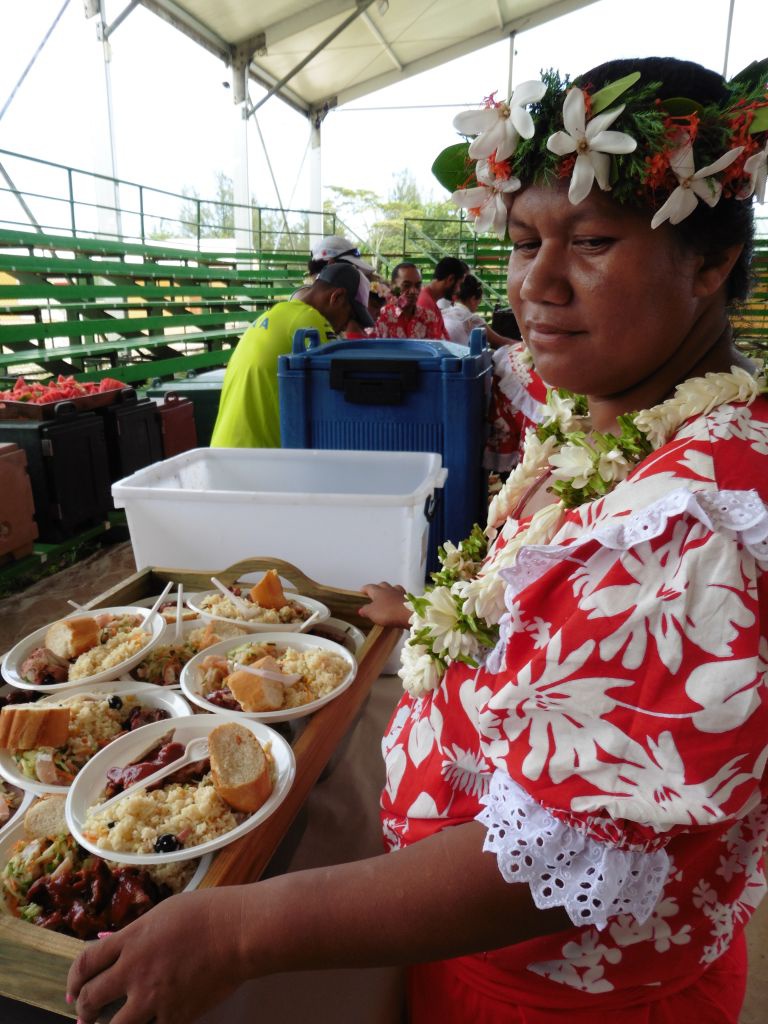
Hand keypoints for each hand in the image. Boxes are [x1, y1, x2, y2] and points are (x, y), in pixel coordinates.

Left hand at [67, 887, 250, 1023]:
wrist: (239, 931)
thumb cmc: (207, 913)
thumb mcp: (164, 913)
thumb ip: (138, 934)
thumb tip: (116, 946)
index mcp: (132, 939)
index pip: (86, 963)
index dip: (73, 980)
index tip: (73, 989)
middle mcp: (135, 970)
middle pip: (92, 997)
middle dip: (84, 1009)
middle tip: (85, 1012)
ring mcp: (154, 996)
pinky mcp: (175, 1016)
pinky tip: (151, 1023)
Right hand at [358, 582, 410, 627]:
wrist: (408, 614)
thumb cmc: (387, 612)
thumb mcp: (372, 613)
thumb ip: (366, 610)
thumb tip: (361, 609)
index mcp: (378, 591)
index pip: (369, 587)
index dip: (365, 589)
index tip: (362, 591)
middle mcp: (389, 589)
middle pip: (382, 585)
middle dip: (378, 587)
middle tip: (375, 593)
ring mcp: (399, 593)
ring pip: (394, 587)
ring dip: (390, 590)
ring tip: (388, 595)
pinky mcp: (408, 599)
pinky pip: (402, 595)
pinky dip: (399, 597)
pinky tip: (398, 602)